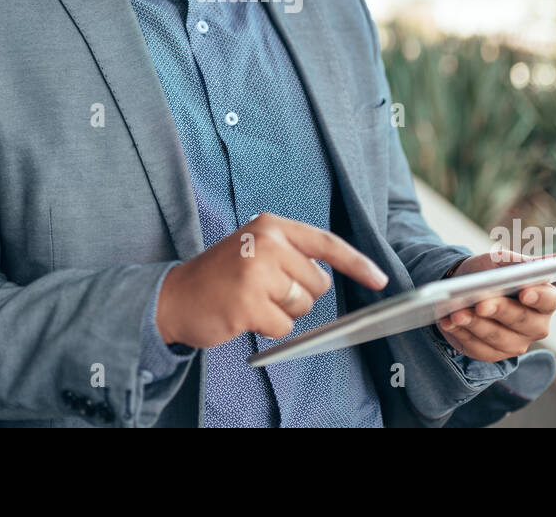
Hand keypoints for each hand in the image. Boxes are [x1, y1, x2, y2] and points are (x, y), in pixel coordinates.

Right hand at [155, 213, 389, 348]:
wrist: (174, 295)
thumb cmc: (221, 275)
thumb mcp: (256, 248)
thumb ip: (291, 255)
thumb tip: (333, 279)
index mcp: (271, 225)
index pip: (326, 242)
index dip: (357, 263)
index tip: (380, 279)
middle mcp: (266, 243)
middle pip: (318, 283)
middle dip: (299, 295)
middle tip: (264, 290)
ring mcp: (257, 272)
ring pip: (303, 306)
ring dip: (282, 313)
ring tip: (251, 300)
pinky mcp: (248, 303)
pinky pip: (284, 327)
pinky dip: (268, 329)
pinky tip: (244, 315)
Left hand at [434, 249, 555, 361]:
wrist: (461, 287)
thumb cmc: (488, 272)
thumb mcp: (501, 261)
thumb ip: (523, 263)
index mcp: (544, 299)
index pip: (550, 300)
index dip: (539, 297)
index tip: (524, 292)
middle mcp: (536, 325)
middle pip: (522, 322)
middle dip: (499, 311)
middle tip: (480, 304)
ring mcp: (515, 343)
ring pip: (498, 338)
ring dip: (475, 325)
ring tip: (456, 313)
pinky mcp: (493, 354)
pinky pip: (478, 349)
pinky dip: (461, 334)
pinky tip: (447, 322)